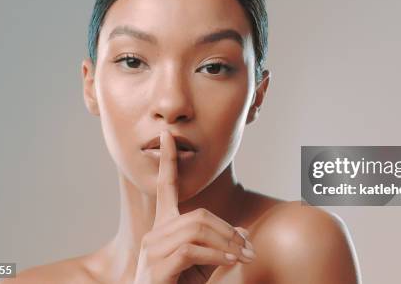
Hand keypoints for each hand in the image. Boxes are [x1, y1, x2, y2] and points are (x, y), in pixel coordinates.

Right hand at [133, 130, 254, 283]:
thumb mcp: (205, 263)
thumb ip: (220, 245)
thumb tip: (243, 232)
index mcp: (163, 226)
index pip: (165, 186)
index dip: (168, 160)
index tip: (167, 135)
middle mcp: (155, 232)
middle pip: (198, 215)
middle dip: (227, 231)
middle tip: (248, 249)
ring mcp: (152, 248)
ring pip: (197, 230)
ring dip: (226, 244)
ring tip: (242, 257)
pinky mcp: (157, 265)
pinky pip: (192, 250)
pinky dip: (216, 255)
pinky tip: (229, 262)